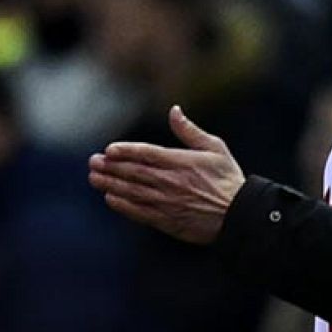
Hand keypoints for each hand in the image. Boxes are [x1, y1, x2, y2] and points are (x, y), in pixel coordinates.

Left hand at [89, 106, 245, 244]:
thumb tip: (174, 110)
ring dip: (110, 184)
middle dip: (110, 167)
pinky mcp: (167, 220)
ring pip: (132, 192)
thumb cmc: (228, 180)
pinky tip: (110, 198)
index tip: (109, 150)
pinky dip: (123, 206)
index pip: (146, 154)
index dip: (125, 151)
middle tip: (93, 162)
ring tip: (94, 178)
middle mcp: (170, 182)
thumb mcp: (215, 148)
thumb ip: (190, 131)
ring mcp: (167, 202)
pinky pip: (139, 212)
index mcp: (181, 162)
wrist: (238, 216)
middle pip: (133, 172)